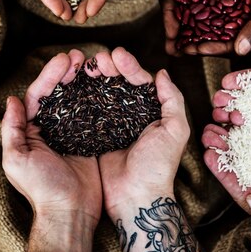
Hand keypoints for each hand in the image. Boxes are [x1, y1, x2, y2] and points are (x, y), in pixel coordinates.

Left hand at [1, 50, 99, 251]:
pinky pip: (91, 114)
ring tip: (92, 63)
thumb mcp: (16, 159)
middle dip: (66, 72)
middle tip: (80, 55)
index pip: (38, 95)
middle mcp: (48, 129)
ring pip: (75, 99)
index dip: (49, 75)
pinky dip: (96, 97)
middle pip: (57, 93)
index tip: (64, 59)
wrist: (70, 213)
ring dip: (81, 80)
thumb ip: (12, 129)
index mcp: (29, 130)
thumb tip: (12, 99)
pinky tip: (104, 83)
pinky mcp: (88, 140)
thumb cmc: (40, 188)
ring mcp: (70, 133)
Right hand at [90, 48, 188, 217]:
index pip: (140, 81)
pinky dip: (82, 97)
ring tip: (86, 67)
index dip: (129, 66)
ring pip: (102, 93)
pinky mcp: (95, 135)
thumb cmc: (158, 165)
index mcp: (151, 111)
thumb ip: (173, 100)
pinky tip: (75, 85)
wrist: (136, 196)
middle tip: (98, 59)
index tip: (117, 55)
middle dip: (109, 67)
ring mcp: (112, 124)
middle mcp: (131, 114)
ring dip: (94, 78)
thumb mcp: (175, 130)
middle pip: (119, 83)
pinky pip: (88, 111)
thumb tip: (161, 73)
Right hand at [157, 0, 250, 55]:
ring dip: (198, 33)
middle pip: (181, 11)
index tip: (171, 41)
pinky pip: (218, 8)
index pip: (168, 0)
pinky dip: (217, 23)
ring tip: (198, 52)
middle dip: (180, 34)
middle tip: (180, 54)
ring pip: (199, 14)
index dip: (169, 22)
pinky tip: (220, 39)